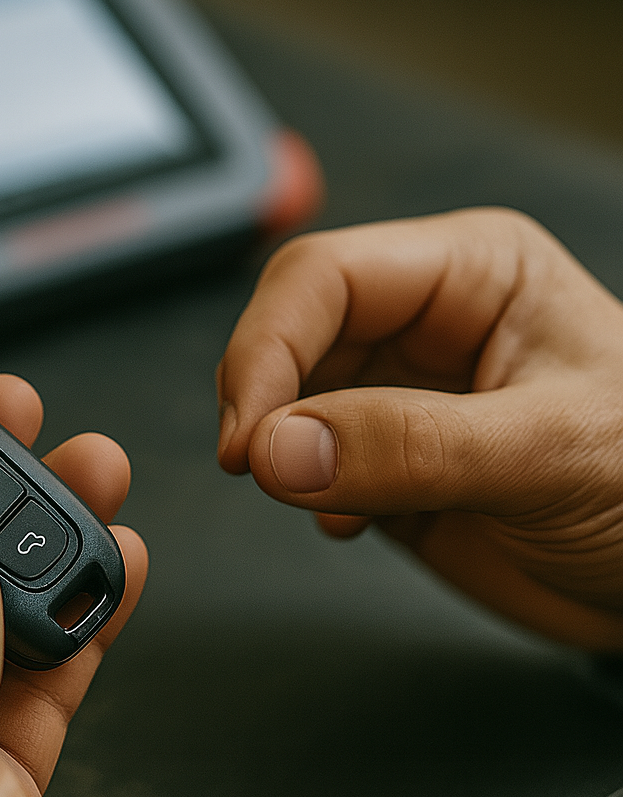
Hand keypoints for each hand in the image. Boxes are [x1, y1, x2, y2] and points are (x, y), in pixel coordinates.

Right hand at [217, 207, 622, 650]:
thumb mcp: (549, 453)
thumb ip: (412, 446)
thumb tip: (279, 446)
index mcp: (470, 274)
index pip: (324, 277)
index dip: (267, 346)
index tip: (248, 433)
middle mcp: (424, 324)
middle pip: (291, 330)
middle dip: (265, 397)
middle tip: (260, 464)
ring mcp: (399, 394)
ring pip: (288, 398)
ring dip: (283, 450)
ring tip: (333, 498)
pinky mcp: (384, 459)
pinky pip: (306, 460)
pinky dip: (306, 493)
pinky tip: (355, 521)